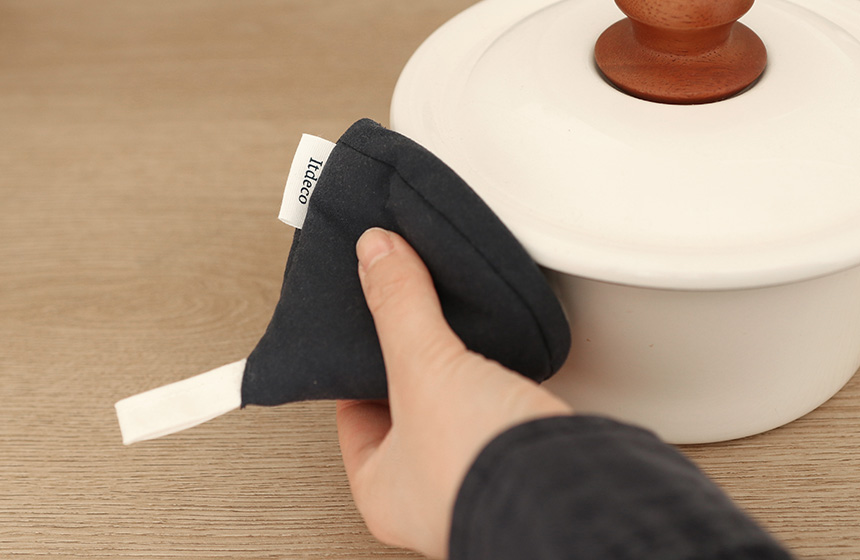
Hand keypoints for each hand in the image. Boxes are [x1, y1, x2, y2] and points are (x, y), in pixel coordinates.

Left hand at [337, 228, 572, 558]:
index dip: (355, 364)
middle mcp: (426, 494)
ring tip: (454, 330)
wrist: (572, 490)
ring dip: (457, 371)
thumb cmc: (483, 469)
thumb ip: (399, 306)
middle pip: (403, 407)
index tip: (364, 326)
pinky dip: (495, 381)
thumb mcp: (422, 367)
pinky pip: (495, 410)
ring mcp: (477, 479)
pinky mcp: (521, 460)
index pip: (351, 413)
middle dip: (410, 362)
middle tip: (409, 320)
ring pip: (453, 409)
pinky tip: (499, 356)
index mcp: (380, 490)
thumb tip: (377, 254)